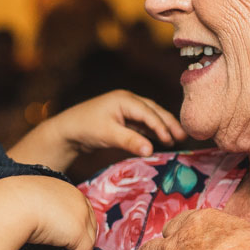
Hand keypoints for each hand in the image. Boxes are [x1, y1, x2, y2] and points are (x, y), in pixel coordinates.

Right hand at [0, 174, 98, 249]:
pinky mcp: (79, 233)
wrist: (12, 206)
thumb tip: (34, 221)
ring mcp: (80, 216)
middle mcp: (77, 199)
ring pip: (88, 239)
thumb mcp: (28, 201)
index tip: (68, 237)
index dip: (76, 223)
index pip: (79, 207)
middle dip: (83, 239)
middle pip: (89, 223)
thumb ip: (38, 208)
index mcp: (64, 189)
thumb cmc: (12, 203)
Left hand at [11, 90, 185, 170]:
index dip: (161, 126)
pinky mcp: (122, 119)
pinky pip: (142, 123)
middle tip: (183, 137)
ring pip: (149, 116)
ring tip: (176, 139)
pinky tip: (159, 139)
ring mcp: (125, 109)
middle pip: (154, 111)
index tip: (171, 140)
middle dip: (169, 123)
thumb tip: (151, 150)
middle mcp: (127, 101)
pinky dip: (152, 130)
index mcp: (124, 99)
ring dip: (162, 127)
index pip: (148, 112)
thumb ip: (130, 141)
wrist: (66, 130)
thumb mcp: (108, 135)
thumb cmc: (85, 128)